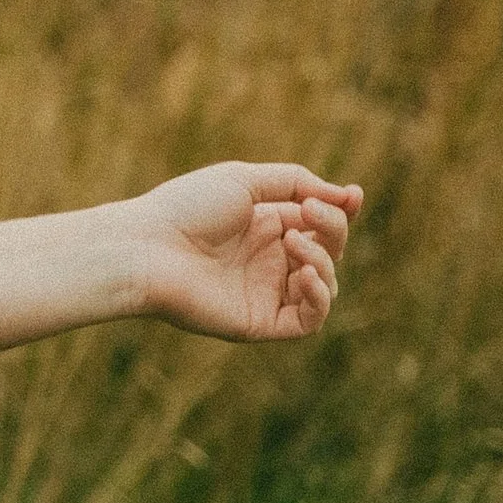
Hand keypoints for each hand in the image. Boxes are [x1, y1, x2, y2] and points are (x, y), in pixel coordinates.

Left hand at [128, 162, 363, 341]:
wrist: (147, 247)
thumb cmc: (187, 207)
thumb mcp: (245, 179)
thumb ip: (296, 182)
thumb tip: (346, 197)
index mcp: (265, 226)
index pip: (319, 224)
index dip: (340, 212)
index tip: (354, 197)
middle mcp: (268, 261)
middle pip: (328, 251)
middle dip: (331, 229)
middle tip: (308, 214)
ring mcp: (266, 293)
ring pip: (324, 286)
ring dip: (323, 261)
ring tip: (292, 242)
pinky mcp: (260, 322)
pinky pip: (309, 320)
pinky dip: (319, 298)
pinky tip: (305, 274)